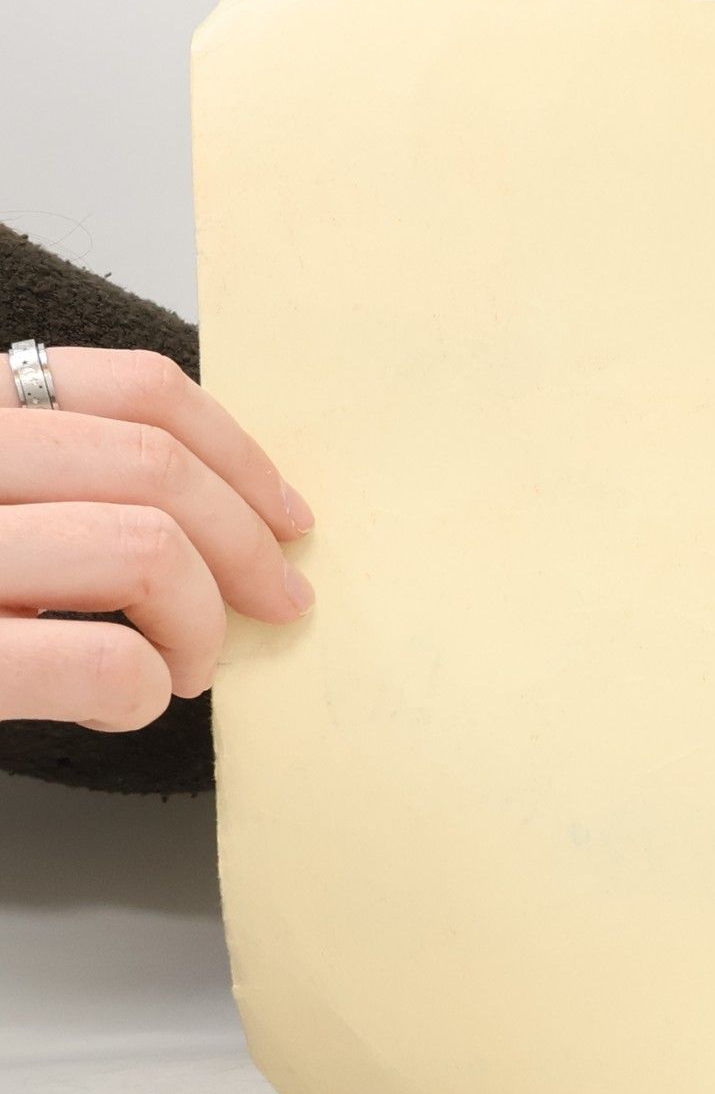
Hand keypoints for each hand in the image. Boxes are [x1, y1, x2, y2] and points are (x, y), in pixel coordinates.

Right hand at [0, 349, 312, 730]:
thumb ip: (49, 479)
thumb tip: (210, 513)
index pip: (132, 387)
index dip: (238, 453)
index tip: (286, 516)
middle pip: (155, 467)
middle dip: (247, 544)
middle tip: (275, 603)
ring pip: (145, 550)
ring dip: (200, 623)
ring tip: (182, 668)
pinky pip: (101, 661)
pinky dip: (143, 690)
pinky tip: (123, 706)